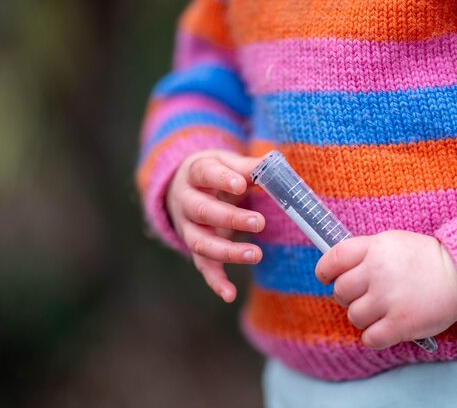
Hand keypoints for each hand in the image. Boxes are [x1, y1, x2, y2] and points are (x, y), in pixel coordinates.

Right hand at [167, 149, 265, 302]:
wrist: (184, 186)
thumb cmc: (214, 173)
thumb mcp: (226, 162)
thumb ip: (247, 167)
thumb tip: (272, 163)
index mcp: (194, 173)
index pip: (205, 173)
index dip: (222, 179)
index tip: (242, 185)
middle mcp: (186, 201)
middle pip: (202, 210)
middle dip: (229, 218)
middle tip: (258, 222)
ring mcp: (188, 227)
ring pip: (200, 242)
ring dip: (227, 251)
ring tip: (256, 254)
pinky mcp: (195, 249)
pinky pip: (203, 266)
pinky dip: (215, 281)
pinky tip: (230, 294)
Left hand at [315, 231, 456, 349]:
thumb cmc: (425, 259)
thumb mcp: (393, 242)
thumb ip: (365, 253)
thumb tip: (335, 269)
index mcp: (375, 248)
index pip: (333, 259)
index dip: (324, 271)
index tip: (326, 278)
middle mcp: (378, 272)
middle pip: (340, 291)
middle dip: (347, 296)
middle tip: (364, 295)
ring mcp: (388, 299)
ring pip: (353, 316)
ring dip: (363, 316)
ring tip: (380, 311)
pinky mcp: (400, 324)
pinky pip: (369, 338)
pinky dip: (373, 336)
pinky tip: (384, 329)